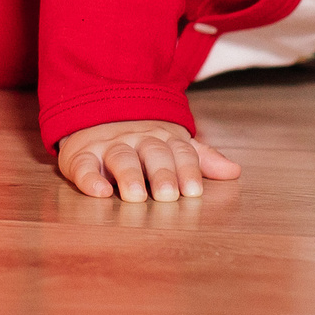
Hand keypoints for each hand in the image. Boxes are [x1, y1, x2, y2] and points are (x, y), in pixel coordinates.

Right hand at [55, 119, 241, 201]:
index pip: (179, 151)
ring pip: (120, 157)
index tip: (193, 191)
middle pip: (152, 153)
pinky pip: (83, 165)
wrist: (95, 118)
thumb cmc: (142, 143)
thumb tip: (234, 171)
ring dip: (129, 175)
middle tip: (168, 196)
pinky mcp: (80, 156)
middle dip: (162, 174)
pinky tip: (99, 192)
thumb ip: (201, 159)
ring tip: (137, 196)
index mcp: (162, 138)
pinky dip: (89, 178)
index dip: (187, 170)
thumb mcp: (172, 146)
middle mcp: (136, 139)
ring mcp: (108, 146)